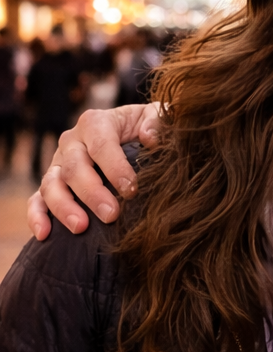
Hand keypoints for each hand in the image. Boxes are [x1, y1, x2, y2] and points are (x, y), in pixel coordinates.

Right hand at [27, 103, 163, 239]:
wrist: (131, 134)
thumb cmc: (144, 127)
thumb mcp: (155, 116)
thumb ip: (156, 122)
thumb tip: (151, 138)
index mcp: (96, 123)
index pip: (101, 144)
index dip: (115, 168)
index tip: (131, 190)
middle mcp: (72, 142)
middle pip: (74, 168)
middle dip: (92, 194)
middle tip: (112, 215)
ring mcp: (58, 163)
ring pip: (52, 185)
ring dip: (64, 208)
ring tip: (81, 228)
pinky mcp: (51, 183)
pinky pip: (37, 200)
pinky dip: (37, 217)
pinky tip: (44, 234)